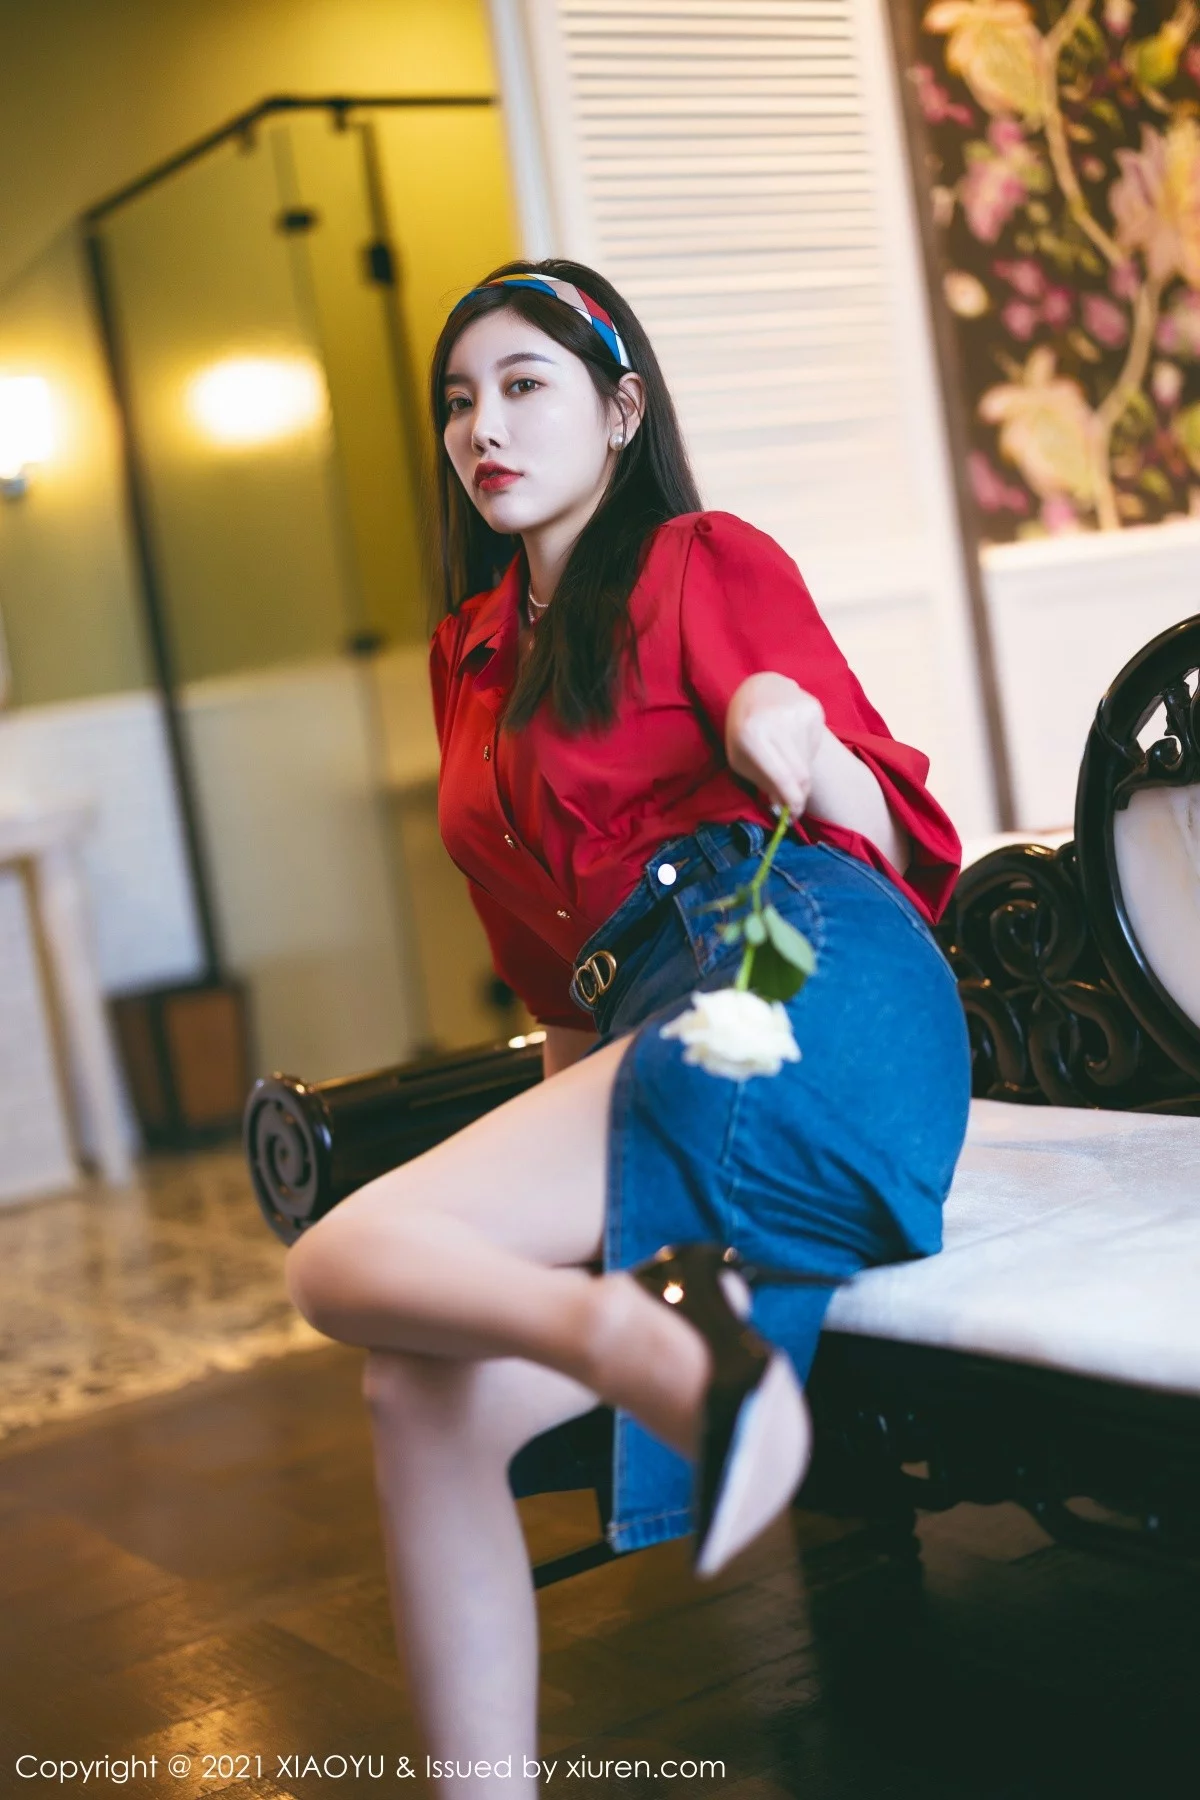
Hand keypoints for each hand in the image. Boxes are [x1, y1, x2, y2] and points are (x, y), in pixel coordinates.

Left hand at [725, 672, 825, 814]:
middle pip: (801, 774)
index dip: (791, 803)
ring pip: (808, 762)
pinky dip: (805, 752)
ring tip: (784, 756)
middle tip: (792, 804)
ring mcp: (799, 713)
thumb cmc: (744, 729)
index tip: (792, 817)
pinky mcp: (814, 709)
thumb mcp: (740, 758)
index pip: (783, 778)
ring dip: (799, 771)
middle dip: (798, 794)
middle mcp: (777, 722)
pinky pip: (814, 745)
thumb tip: (782, 808)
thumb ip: (762, 783)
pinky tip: (791, 738)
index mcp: (752, 735)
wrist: (759, 688)